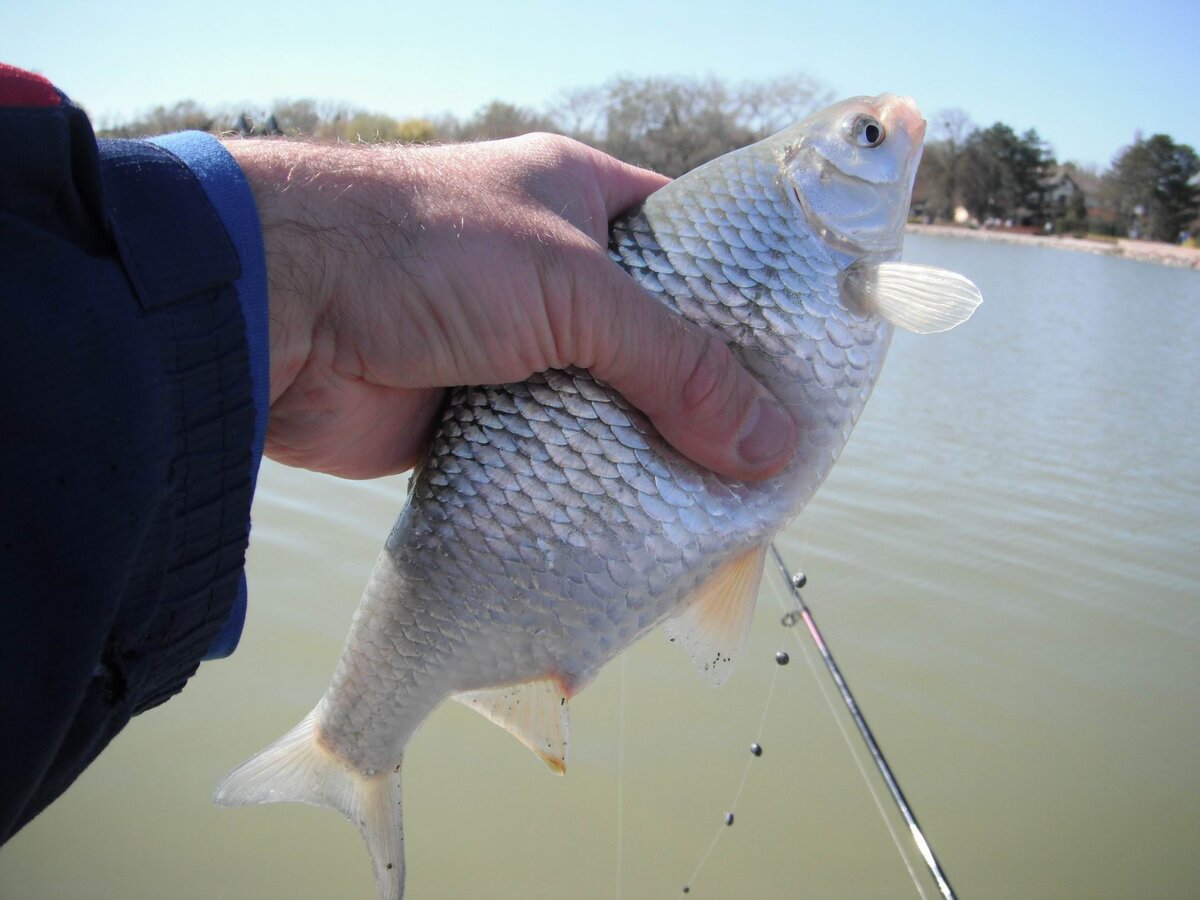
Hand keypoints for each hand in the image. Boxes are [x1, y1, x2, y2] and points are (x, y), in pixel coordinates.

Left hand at [224, 134, 797, 480]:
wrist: (280, 313)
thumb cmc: (424, 253)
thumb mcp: (573, 291)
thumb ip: (675, 365)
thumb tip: (770, 445)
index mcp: (584, 204)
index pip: (695, 247)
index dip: (749, 299)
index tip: (803, 360)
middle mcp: (556, 276)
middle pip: (658, 342)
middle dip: (707, 396)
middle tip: (773, 454)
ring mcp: (518, 350)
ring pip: (610, 408)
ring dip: (651, 452)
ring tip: (726, 504)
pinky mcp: (480, 419)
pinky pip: (555, 459)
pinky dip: (589, 488)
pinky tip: (643, 524)